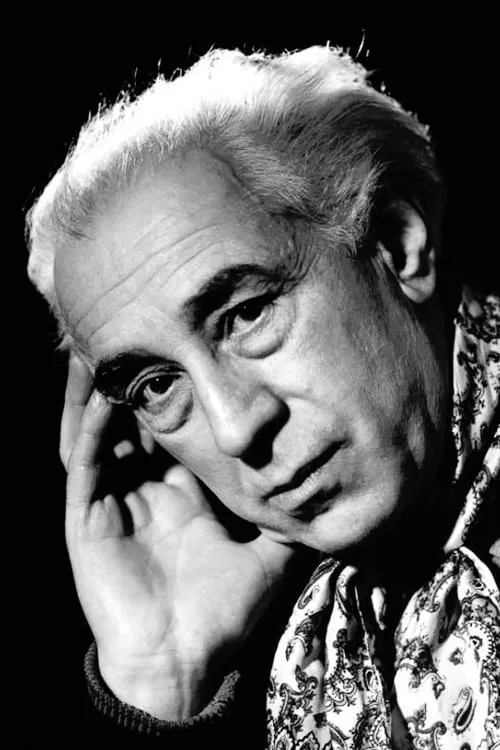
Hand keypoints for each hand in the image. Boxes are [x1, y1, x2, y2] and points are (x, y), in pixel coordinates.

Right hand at [61, 354, 298, 719]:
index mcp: (180, 495)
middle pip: (136, 423)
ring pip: (103, 433)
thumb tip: (332, 492)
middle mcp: (144, 490)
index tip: (196, 357)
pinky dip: (92, 428)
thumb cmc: (225, 613)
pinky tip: (103, 393)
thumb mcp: (268, 554)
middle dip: (140, 382)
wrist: (185, 660)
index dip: (182, 397)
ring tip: (114, 347)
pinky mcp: (87, 517)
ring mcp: (114, 501)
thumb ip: (291, 521)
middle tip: (149, 335)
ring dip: (106, 392)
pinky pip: (86, 463)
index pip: (176, 433)